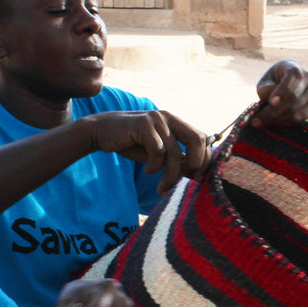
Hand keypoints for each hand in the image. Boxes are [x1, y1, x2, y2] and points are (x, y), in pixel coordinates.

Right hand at [78, 110, 210, 193]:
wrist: (102, 132)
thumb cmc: (132, 144)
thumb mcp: (157, 154)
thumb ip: (176, 160)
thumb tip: (196, 174)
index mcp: (175, 122)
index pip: (202, 137)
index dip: (205, 158)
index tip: (198, 177)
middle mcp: (168, 118)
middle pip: (196, 140)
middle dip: (196, 163)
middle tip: (190, 179)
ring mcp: (156, 119)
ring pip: (175, 153)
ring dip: (170, 176)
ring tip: (162, 188)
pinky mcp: (142, 124)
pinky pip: (158, 152)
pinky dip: (155, 166)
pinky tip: (148, 171)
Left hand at [252, 60, 307, 127]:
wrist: (283, 83)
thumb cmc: (272, 81)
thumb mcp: (265, 81)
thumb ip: (265, 88)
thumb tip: (272, 102)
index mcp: (294, 68)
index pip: (292, 78)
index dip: (283, 91)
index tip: (271, 102)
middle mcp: (307, 80)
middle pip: (293, 98)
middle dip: (274, 111)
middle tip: (257, 120)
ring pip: (296, 111)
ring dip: (277, 119)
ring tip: (261, 122)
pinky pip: (299, 118)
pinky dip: (285, 123)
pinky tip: (272, 123)